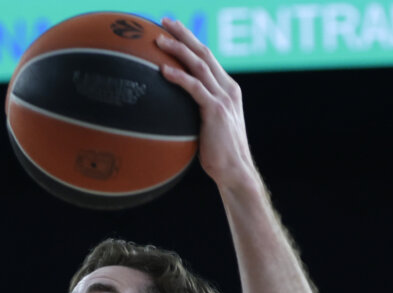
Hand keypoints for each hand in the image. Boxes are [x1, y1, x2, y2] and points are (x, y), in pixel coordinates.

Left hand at [157, 20, 258, 191]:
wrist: (235, 171)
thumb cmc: (218, 156)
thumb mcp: (207, 130)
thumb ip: (196, 115)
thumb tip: (172, 116)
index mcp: (227, 89)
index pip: (208, 58)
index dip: (191, 41)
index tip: (173, 29)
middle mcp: (227, 88)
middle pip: (203, 52)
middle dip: (184, 34)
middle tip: (163, 21)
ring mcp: (223, 98)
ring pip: (199, 65)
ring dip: (178, 49)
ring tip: (157, 39)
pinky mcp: (216, 111)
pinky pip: (195, 88)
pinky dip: (179, 77)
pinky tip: (163, 70)